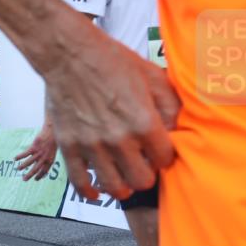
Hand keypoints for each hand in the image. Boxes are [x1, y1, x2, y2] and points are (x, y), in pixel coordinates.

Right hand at [15, 121, 56, 180]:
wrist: (52, 132)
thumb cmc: (53, 142)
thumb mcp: (52, 153)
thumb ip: (47, 159)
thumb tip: (43, 166)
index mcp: (50, 160)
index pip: (44, 171)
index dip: (40, 176)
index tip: (35, 179)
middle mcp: (44, 158)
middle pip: (35, 169)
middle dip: (29, 175)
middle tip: (24, 179)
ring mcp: (39, 153)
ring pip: (29, 162)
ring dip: (23, 166)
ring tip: (18, 169)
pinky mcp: (34, 147)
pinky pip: (25, 154)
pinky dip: (19, 157)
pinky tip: (15, 159)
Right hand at [43, 31, 178, 199]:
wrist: (69, 54)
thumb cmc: (111, 61)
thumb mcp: (153, 77)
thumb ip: (171, 107)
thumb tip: (177, 131)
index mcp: (143, 121)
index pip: (165, 160)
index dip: (164, 156)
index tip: (158, 150)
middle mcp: (118, 138)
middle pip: (142, 180)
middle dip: (146, 174)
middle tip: (142, 165)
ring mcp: (91, 144)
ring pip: (115, 187)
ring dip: (123, 186)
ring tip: (123, 179)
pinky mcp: (69, 145)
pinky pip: (79, 182)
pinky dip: (89, 191)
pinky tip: (95, 191)